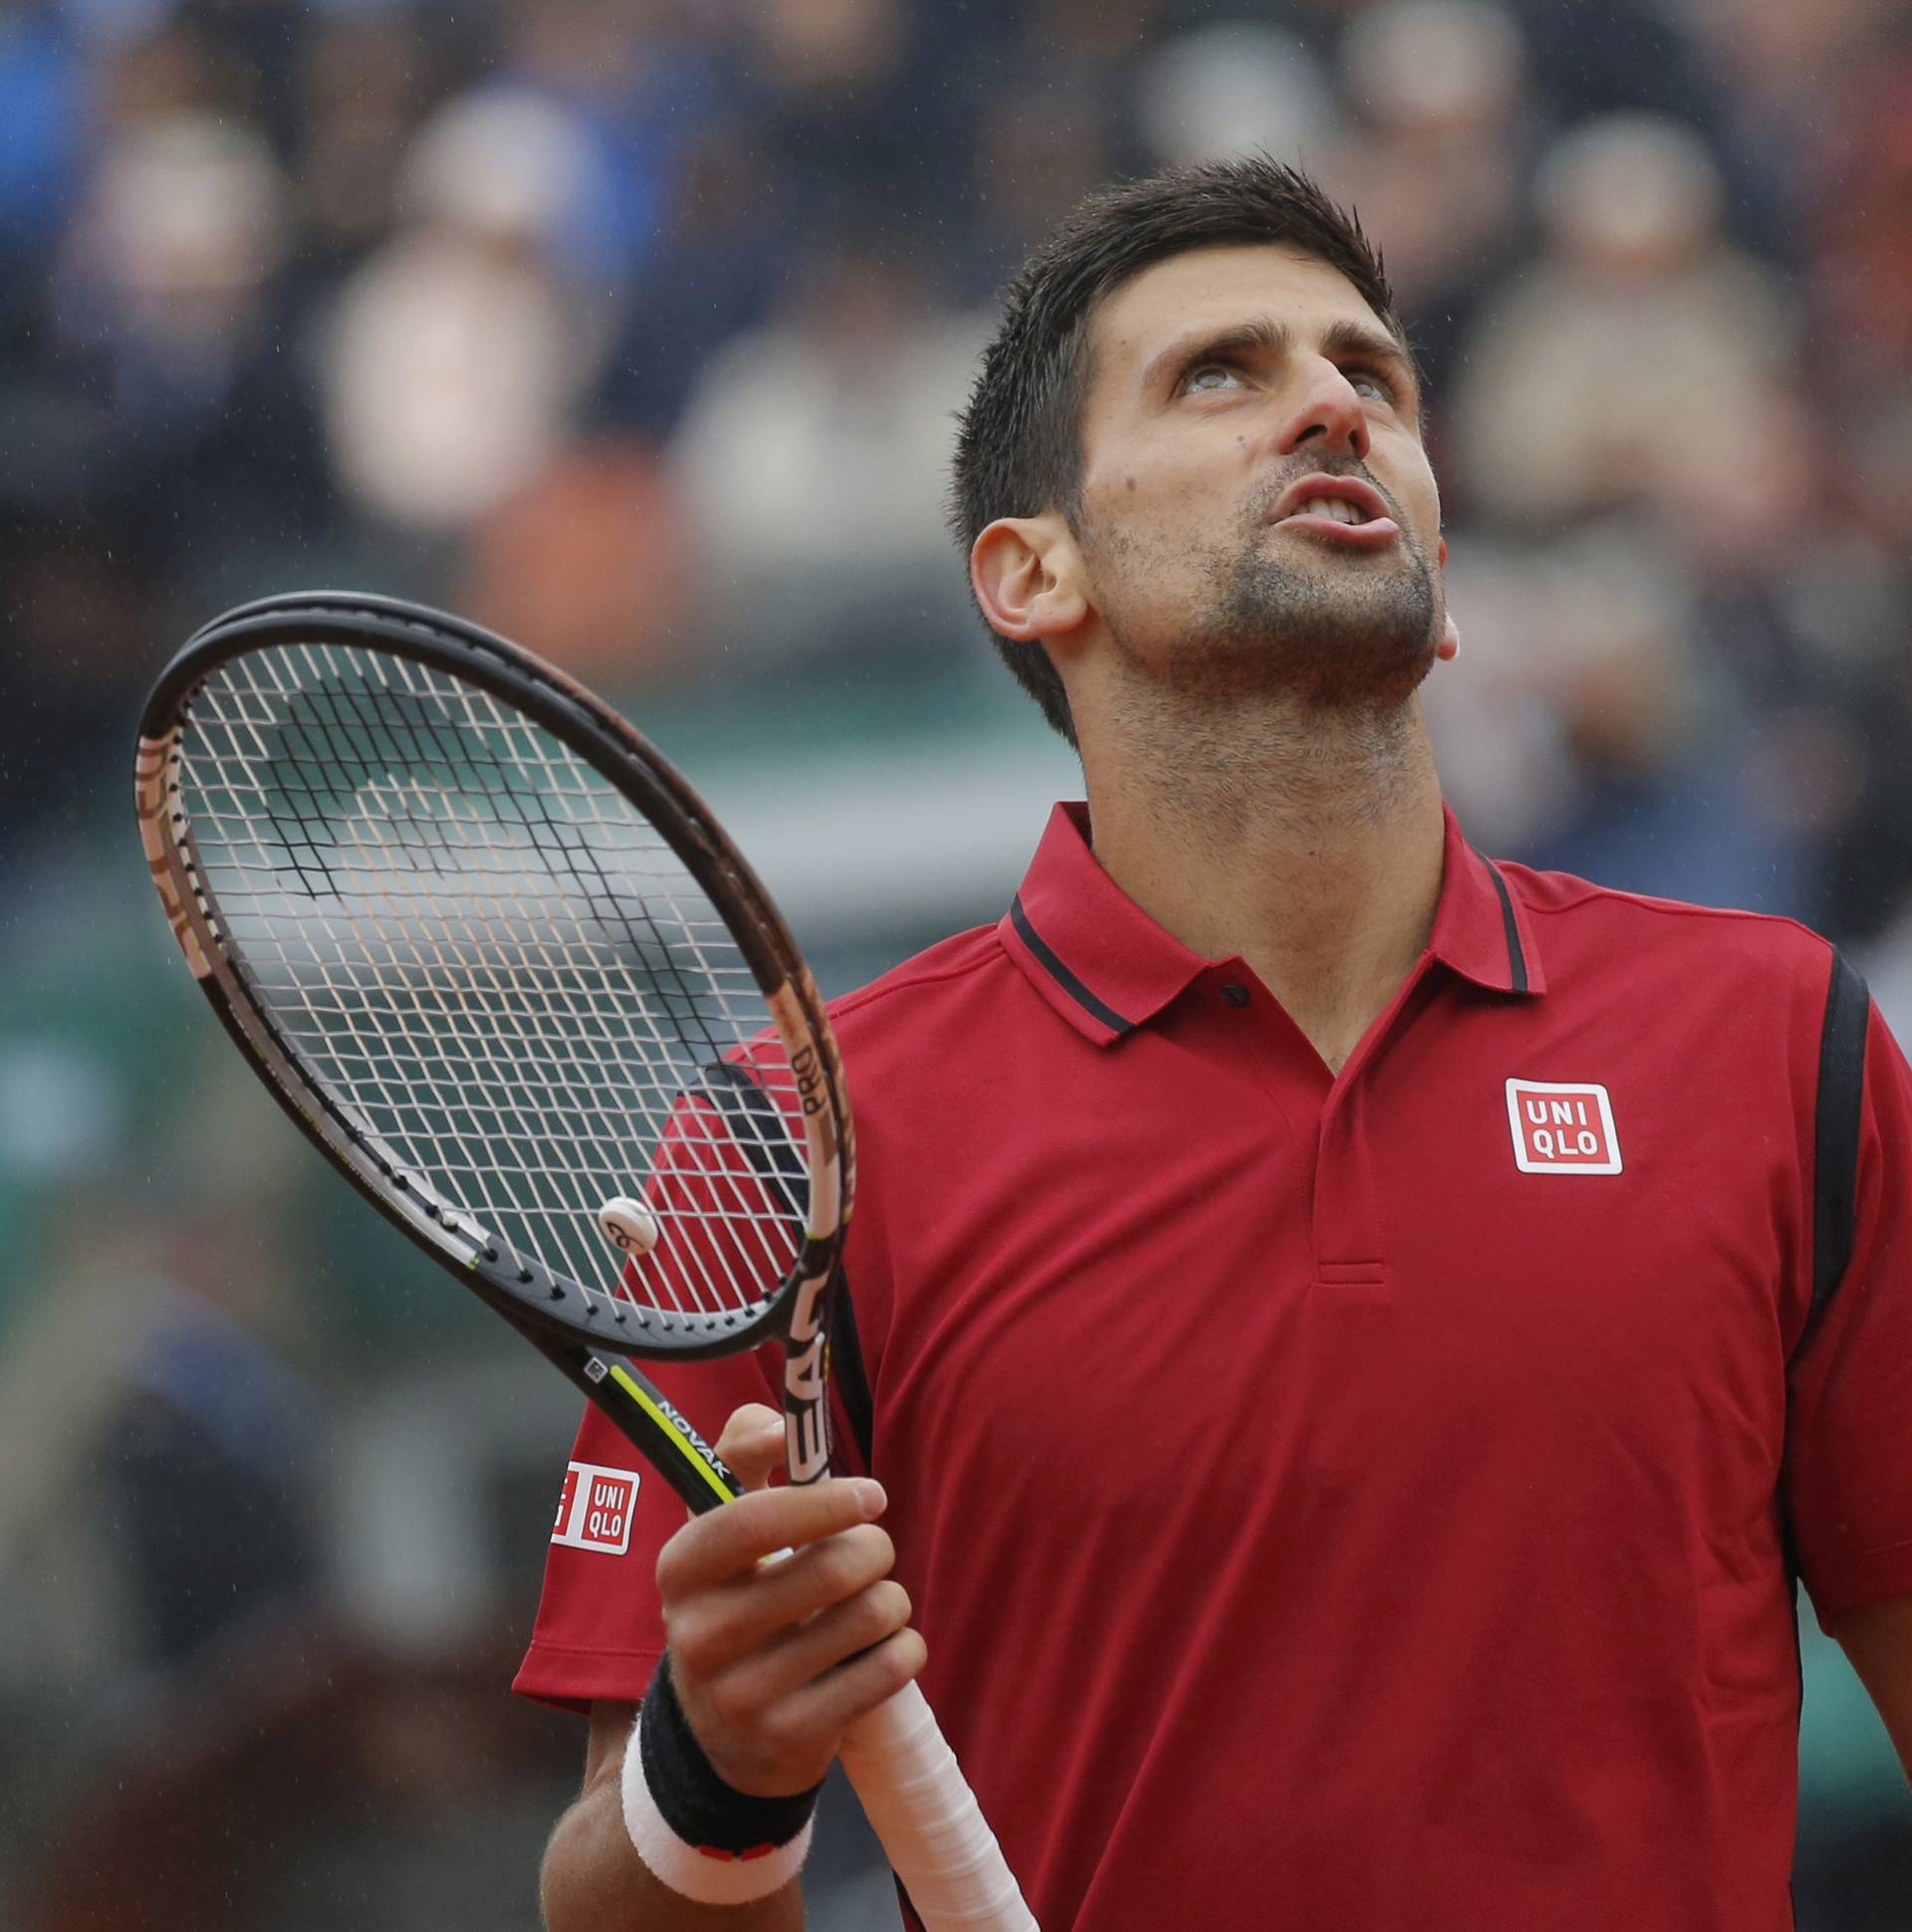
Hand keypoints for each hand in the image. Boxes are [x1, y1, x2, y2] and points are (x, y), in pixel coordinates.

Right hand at [655, 1403, 926, 1796]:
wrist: (724, 1732)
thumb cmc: (738, 1596)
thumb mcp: (722, 1524)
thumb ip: (743, 1451)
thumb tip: (778, 1423)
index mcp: (682, 1569)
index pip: (752, 1522)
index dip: (823, 1502)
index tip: (870, 1495)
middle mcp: (700, 1635)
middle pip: (829, 1569)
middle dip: (874, 1549)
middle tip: (872, 1552)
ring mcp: (743, 1696)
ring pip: (868, 1617)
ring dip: (892, 1598)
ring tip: (875, 1603)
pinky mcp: (790, 1738)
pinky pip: (885, 1671)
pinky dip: (904, 1647)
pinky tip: (883, 1647)